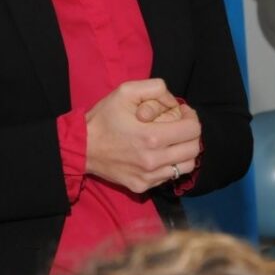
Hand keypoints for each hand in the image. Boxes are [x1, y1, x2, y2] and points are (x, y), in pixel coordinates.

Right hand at [85, 80, 202, 193]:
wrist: (81, 147)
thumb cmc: (104, 117)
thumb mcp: (125, 91)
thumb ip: (155, 88)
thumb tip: (174, 102)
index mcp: (152, 137)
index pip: (192, 130)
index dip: (192, 117)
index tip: (183, 112)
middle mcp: (154, 161)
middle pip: (193, 149)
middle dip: (191, 134)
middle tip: (180, 125)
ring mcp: (149, 177)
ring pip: (186, 166)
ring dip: (184, 151)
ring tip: (172, 141)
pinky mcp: (142, 186)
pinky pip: (169, 177)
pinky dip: (170, 164)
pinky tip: (158, 154)